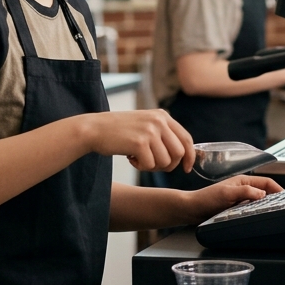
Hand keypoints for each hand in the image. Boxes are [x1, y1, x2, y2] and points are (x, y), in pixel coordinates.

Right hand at [80, 110, 195, 173]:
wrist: (94, 129)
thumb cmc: (119, 131)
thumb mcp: (145, 125)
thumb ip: (163, 134)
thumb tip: (183, 155)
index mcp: (162, 115)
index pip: (186, 138)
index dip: (190, 156)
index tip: (187, 169)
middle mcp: (159, 121)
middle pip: (179, 153)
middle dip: (169, 165)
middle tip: (153, 164)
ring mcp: (150, 131)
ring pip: (165, 161)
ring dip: (152, 166)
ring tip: (138, 158)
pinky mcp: (139, 143)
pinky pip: (150, 165)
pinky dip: (141, 167)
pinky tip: (131, 159)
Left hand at [184, 175, 283, 222]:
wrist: (191, 210)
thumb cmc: (206, 199)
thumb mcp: (226, 193)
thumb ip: (245, 192)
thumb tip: (263, 194)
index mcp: (243, 181)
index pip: (267, 183)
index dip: (278, 189)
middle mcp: (244, 189)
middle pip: (265, 192)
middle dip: (276, 198)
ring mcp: (241, 200)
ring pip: (260, 203)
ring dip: (267, 207)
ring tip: (276, 214)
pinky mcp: (237, 210)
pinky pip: (252, 211)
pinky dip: (258, 214)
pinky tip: (261, 220)